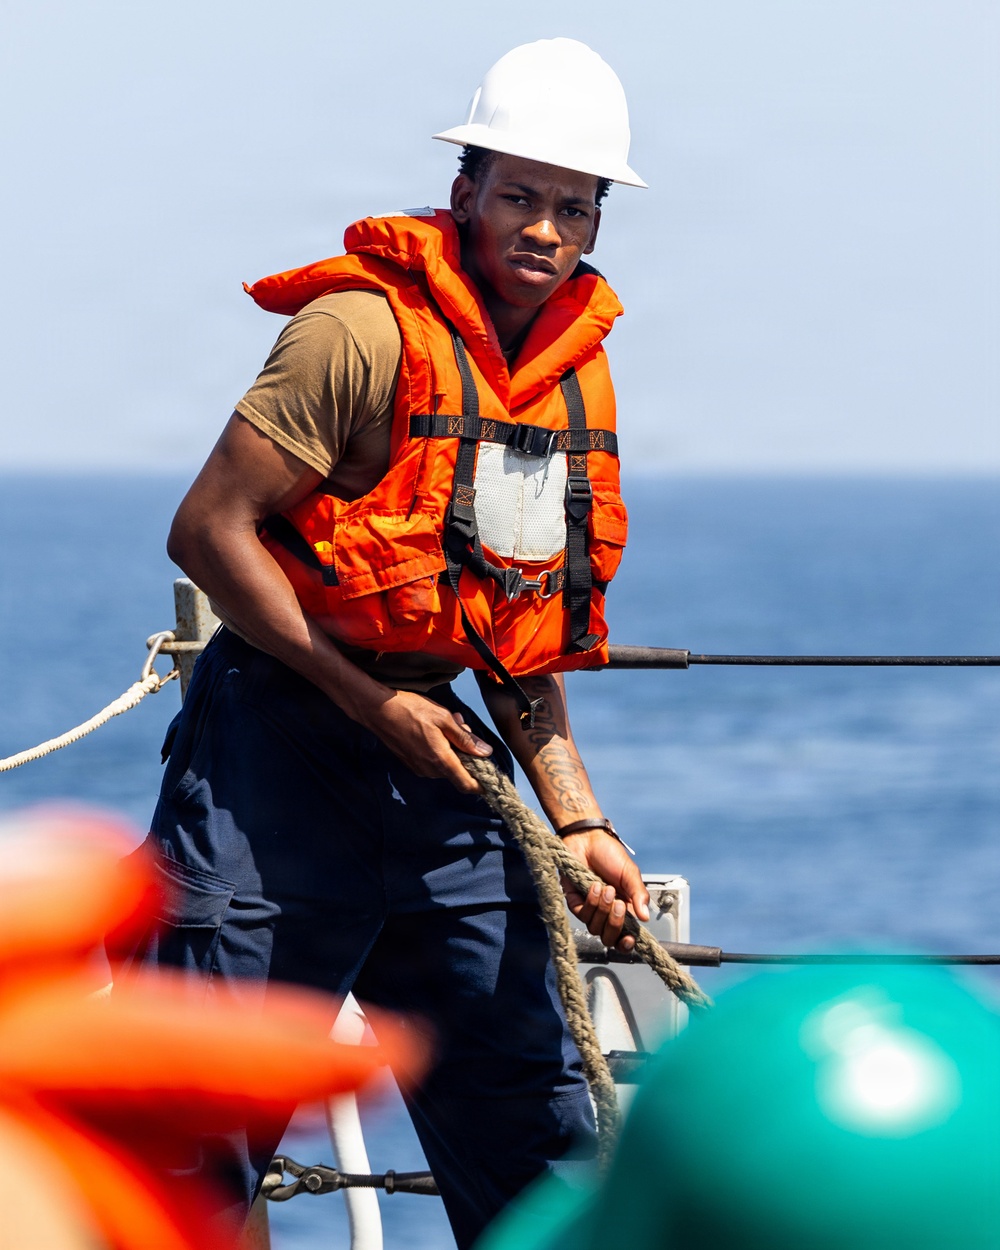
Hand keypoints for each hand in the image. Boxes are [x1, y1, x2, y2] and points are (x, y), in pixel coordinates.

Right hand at [362, 690, 491, 793]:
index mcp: (441, 760)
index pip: (467, 785)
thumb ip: (465, 738)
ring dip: (452, 748)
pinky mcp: (411, 763)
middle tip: (462, 725)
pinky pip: (433, 762)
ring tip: (447, 723)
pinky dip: (440, 749)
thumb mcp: (444, 718)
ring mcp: (418, 768)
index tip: (490, 778)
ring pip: (446, 765)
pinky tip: (434, 730)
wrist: (378, 710)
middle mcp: (429, 769)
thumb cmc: (410, 710)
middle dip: (465, 752)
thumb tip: (486, 752)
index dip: (481, 785)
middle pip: (458, 771)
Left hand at [559, 830, 649, 952]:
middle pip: (609, 938)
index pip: (625, 936)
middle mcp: (607, 913)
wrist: (587, 839)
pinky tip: (593, 886)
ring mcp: (591, 909)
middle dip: (614, 924)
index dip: (626, 944)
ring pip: (595, 928)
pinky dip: (589, 901)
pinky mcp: (575, 902)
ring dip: (602, 909)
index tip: (629, 939)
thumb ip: (639, 894)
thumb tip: (645, 918)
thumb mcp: (630, 874)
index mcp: (625, 909)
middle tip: (618, 904)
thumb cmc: (610, 855)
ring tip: (606, 888)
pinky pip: (581, 914)